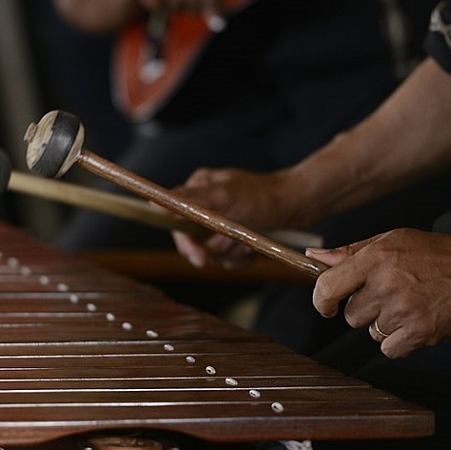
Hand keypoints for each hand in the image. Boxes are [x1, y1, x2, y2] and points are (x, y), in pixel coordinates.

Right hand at [171, 166, 295, 267]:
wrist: (297, 205)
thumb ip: (189, 200)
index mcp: (197, 190)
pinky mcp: (235, 238)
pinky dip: (241, 258)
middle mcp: (205, 206)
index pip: (176, 222)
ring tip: (249, 240)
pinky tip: (253, 248)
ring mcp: (220, 223)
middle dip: (215, 249)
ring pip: (213, 253)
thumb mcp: (222, 196)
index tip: (198, 256)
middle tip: (231, 249)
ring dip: (232, 252)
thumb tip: (153, 201)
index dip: (185, 242)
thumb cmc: (260, 196)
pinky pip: (228, 259)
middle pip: (193, 242)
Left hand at [307, 228, 450, 357]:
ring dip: (385, 324)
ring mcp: (404, 310)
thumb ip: (348, 252)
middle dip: (365, 309)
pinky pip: (389, 349)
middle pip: (351, 316)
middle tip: (390, 294)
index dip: (321, 301)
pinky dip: (399, 342)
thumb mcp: (387, 241)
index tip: (326, 306)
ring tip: (408, 304)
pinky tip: (414, 321)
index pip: (327, 288)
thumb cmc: (430, 253)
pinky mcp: (420, 331)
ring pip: (371, 332)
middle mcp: (386, 284)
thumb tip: (313, 256)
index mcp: (375, 258)